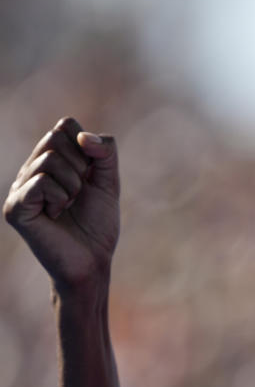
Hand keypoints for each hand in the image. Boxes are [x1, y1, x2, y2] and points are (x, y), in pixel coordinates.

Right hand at [4, 117, 120, 289]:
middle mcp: (30, 170)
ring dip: (73, 186)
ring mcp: (19, 188)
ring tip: (68, 206)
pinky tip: (56, 215)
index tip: (91, 173)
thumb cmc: (98, 223)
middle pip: (55, 137)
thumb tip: (83, 135)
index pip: (65, 125)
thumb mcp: (108, 181)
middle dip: (81, 165)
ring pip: (49, 160)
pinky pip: (40, 182)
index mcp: (50, 160)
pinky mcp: (15, 207)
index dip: (86, 145)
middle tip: (79, 193)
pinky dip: (59, 198)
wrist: (92, 260)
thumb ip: (105, 152)